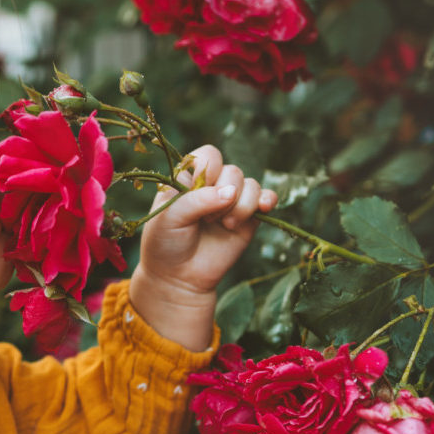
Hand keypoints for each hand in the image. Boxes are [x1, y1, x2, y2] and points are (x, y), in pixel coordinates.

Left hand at [129, 145, 276, 350]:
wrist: (178, 278)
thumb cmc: (166, 243)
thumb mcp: (171, 217)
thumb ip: (198, 200)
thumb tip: (232, 192)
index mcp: (189, 177)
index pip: (209, 155)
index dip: (209, 171)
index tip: (198, 194)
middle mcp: (212, 185)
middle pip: (233, 171)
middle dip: (224, 195)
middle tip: (207, 220)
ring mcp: (232, 201)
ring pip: (251, 184)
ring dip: (242, 204)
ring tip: (225, 225)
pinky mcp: (249, 219)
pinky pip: (267, 198)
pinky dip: (267, 199)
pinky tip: (262, 208)